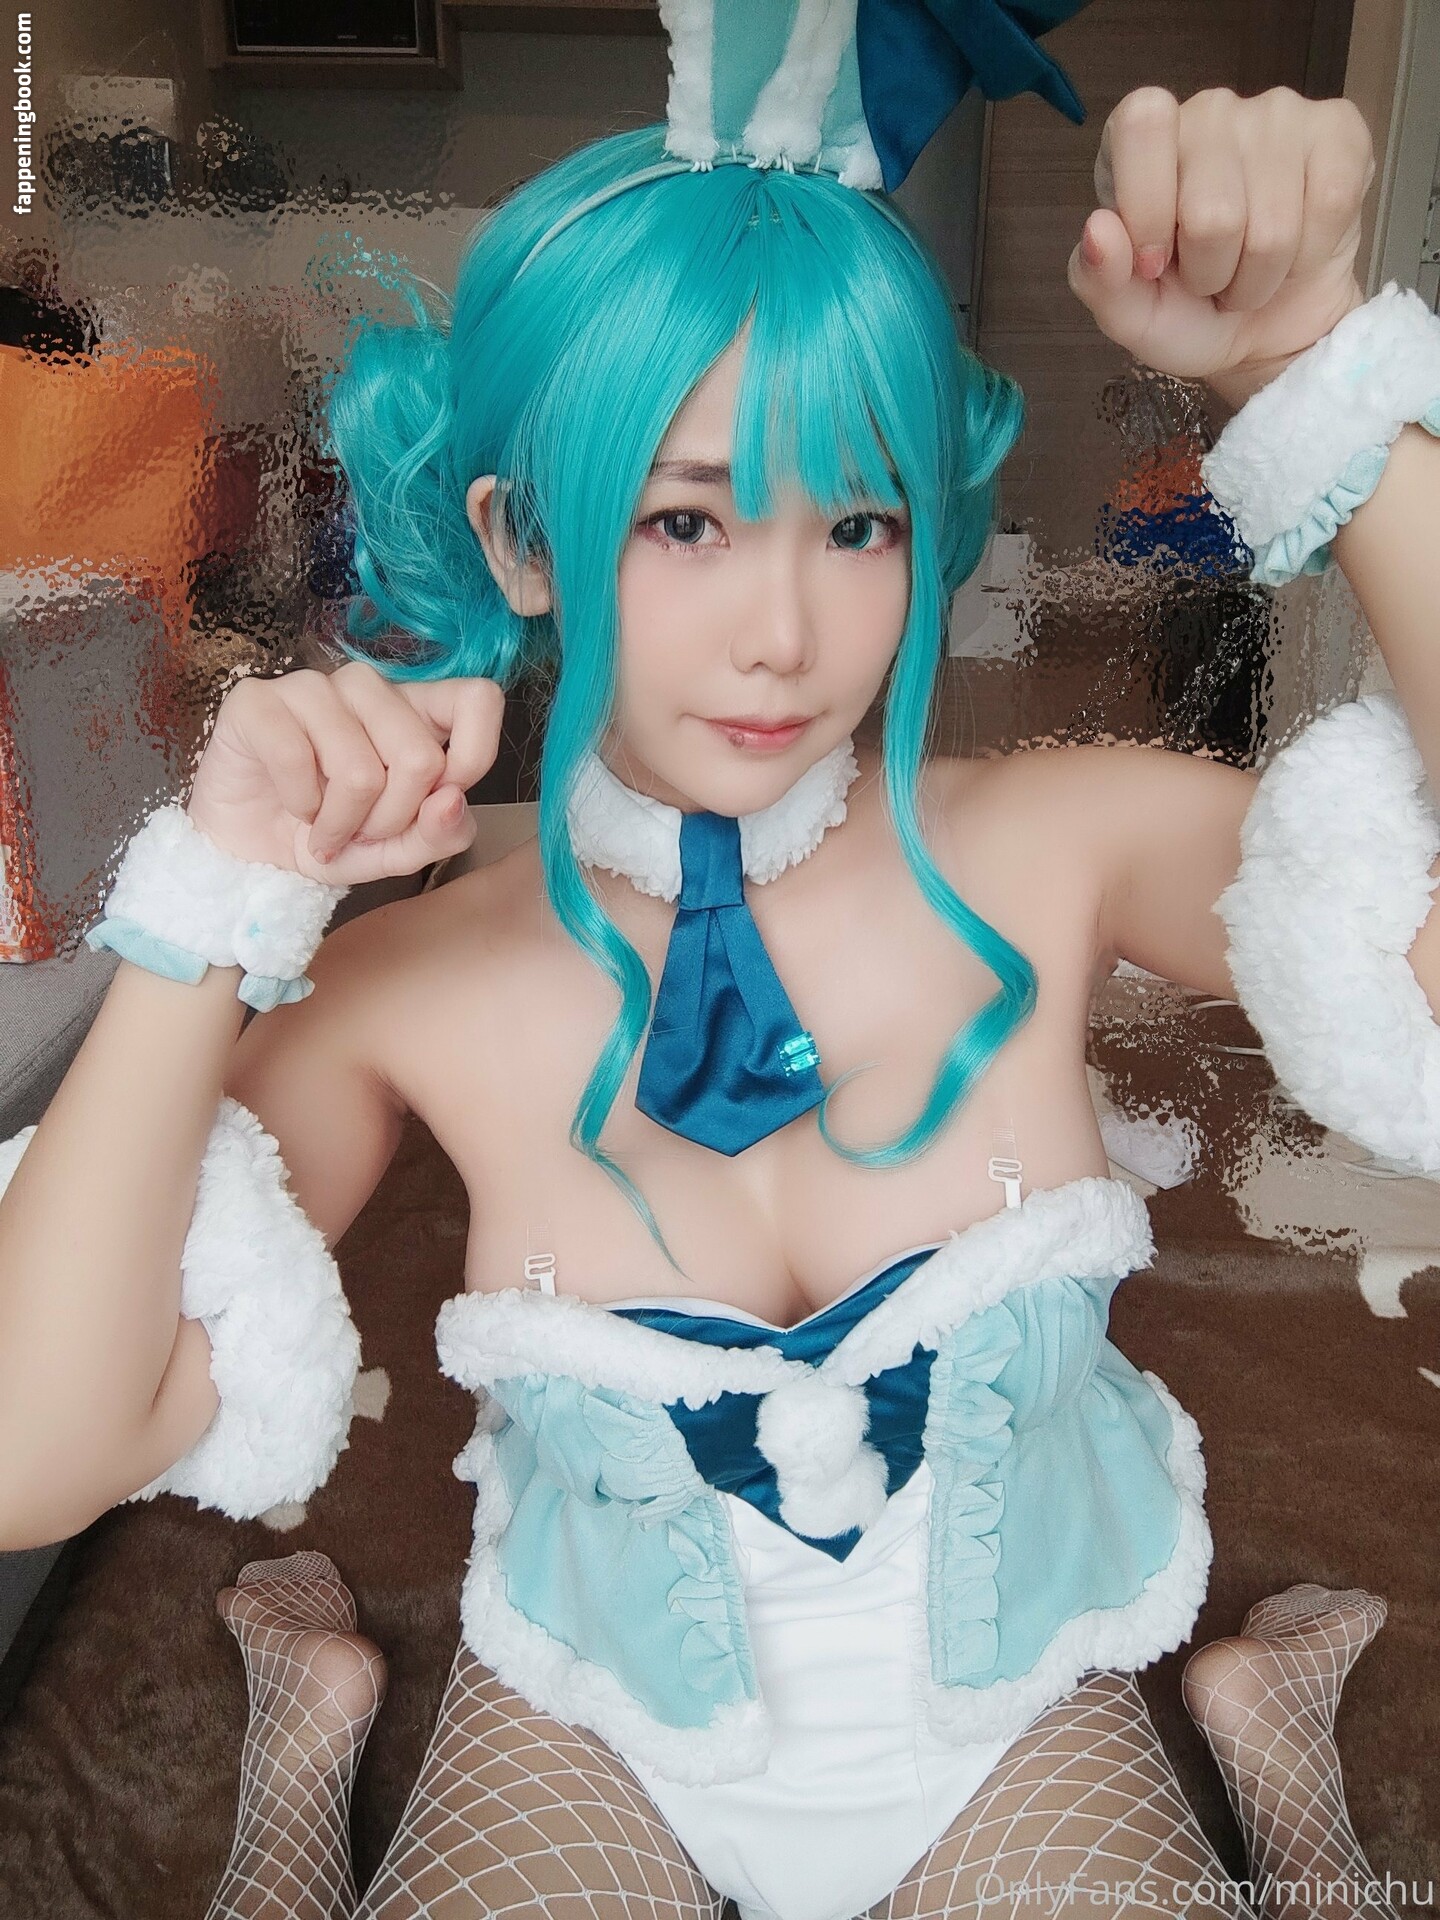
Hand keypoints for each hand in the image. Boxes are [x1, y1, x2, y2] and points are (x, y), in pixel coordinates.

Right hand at [185, 659, 502, 885]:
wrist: (252, 854)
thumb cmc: (332, 838)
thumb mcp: (397, 851)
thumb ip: (440, 832)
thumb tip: (453, 801)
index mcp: (416, 712)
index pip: (477, 698)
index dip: (473, 755)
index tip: (442, 799)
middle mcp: (369, 689)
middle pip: (420, 756)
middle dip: (391, 819)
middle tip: (361, 831)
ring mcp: (314, 687)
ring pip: (360, 770)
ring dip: (341, 823)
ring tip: (324, 826)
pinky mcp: (258, 700)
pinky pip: (297, 760)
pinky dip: (300, 805)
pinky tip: (292, 806)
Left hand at [1066, 86, 1374, 408]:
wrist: (1267, 332)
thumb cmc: (1188, 314)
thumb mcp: (1130, 315)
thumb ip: (1098, 279)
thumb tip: (1098, 229)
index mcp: (1139, 142)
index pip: (1142, 125)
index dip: (1150, 207)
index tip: (1157, 263)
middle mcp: (1206, 113)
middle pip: (1212, 209)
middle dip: (1212, 271)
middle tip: (1211, 277)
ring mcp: (1276, 113)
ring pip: (1272, 224)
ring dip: (1259, 275)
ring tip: (1249, 271)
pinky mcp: (1338, 131)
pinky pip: (1329, 203)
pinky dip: (1308, 256)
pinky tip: (1296, 253)